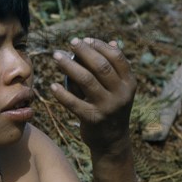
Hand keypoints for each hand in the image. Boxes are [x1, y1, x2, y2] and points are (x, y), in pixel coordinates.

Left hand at [51, 37, 136, 152]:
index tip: (85, 39)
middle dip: (84, 51)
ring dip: (69, 66)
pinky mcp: (93, 119)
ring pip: (86, 80)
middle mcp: (121, 94)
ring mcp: (107, 107)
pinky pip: (74, 103)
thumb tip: (110, 41)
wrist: (112, 141)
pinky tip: (52, 85)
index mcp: (129, 83)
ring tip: (56, 57)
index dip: (100, 46)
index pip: (116, 57)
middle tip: (70, 43)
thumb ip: (112, 68)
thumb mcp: (118, 89)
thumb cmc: (111, 108)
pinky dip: (62, 93)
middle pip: (101, 66)